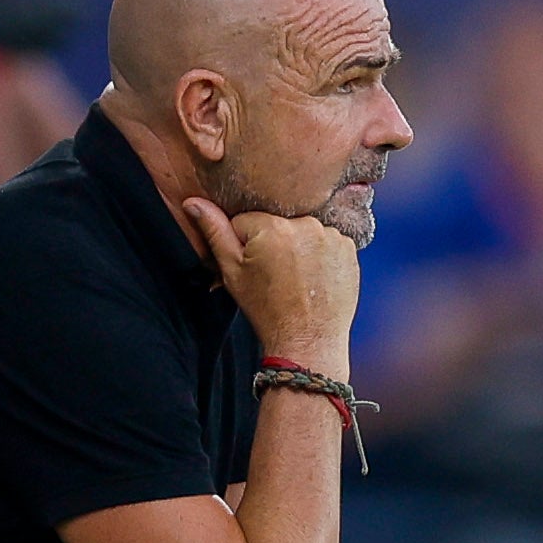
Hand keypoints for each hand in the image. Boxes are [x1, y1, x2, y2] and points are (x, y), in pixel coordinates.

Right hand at [185, 197, 358, 368]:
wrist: (308, 339)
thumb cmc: (267, 310)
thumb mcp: (233, 272)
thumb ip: (214, 232)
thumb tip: (193, 202)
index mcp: (272, 226)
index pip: (248, 220)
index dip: (246, 244)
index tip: (255, 267)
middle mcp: (305, 224)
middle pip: (278, 222)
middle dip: (274, 243)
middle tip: (277, 275)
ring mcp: (330, 235)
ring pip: (303, 230)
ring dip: (299, 246)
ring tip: (297, 278)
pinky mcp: (348, 247)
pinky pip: (327, 240)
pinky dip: (321, 254)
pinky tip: (315, 276)